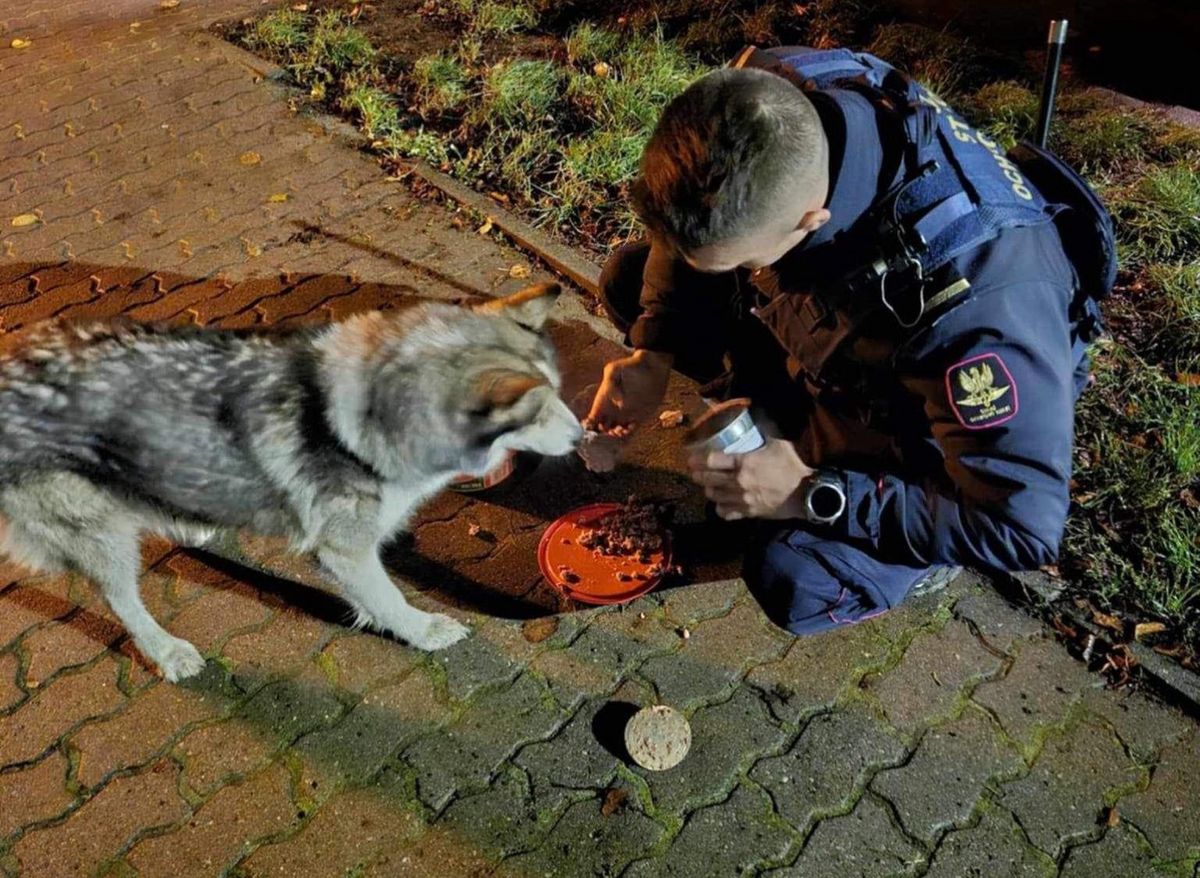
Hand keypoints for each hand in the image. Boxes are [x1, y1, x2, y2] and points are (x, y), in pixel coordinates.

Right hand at [585, 349, 672, 430]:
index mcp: (602, 401)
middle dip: (602, 436)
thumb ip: (610, 383)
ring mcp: (624, 416)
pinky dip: (627, 435)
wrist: (653, 368)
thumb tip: (616, 401)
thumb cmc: (632, 366)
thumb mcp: (614, 369)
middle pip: (601, 431)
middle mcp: (611, 411)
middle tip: (609, 431)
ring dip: (615, 437)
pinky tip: (629, 428)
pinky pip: (629, 433)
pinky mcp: (637, 419)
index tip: (593, 429)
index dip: (589, 428)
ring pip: (614, 434)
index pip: (591, 420)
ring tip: (620, 430)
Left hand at [688, 438, 814, 520]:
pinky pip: (725, 513)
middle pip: (707, 480)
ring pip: (713, 497)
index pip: (711, 460)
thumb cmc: (792, 465)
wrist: (807, 492)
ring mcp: (742, 499)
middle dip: (697, 475)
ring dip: (707, 490)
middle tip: (694, 471)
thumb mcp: (779, 442)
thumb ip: (764, 428)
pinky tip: (720, 502)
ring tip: (707, 485)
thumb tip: (756, 411)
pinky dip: (719, 507)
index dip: (697, 459)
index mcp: (744, 462)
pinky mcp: (748, 512)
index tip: (690, 458)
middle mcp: (738, 482)